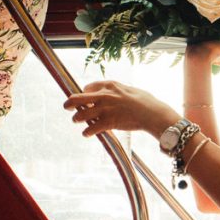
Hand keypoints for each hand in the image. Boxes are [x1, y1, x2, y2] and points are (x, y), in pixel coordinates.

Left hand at [63, 80, 177, 137]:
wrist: (152, 113)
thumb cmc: (146, 102)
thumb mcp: (129, 90)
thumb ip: (118, 91)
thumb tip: (116, 94)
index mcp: (110, 85)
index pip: (88, 87)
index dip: (84, 93)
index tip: (84, 98)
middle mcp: (104, 96)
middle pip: (78, 99)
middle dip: (70, 103)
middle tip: (66, 107)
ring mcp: (105, 109)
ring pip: (82, 115)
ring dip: (77, 119)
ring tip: (76, 121)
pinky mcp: (108, 122)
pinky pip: (91, 128)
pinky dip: (87, 132)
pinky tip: (86, 134)